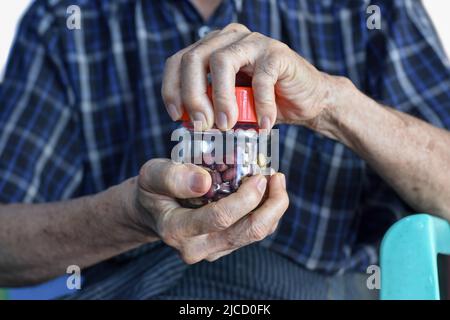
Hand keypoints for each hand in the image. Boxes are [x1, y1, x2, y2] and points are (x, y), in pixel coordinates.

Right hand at [123, 159, 288, 263]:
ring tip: (276, 180)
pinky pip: (254, 232)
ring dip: (273, 207)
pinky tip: (267, 191)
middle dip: (272, 204)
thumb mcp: (152, 174)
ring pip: (256, 234)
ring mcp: (213, 250)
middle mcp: (197, 247)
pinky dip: (267, 212)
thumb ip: (173, 177)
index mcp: (177, 230)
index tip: (259, 176)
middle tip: (276, 177)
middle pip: (248, 231)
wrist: (152, 212)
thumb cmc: (153, 190)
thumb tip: (205, 181)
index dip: (246, 197)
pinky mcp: (225, 246)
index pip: (220, 218)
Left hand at [162, 23, 342, 130]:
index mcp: (212, 48)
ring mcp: (253, 42)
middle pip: (194, 59)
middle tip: (201, 126)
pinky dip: (260, 105)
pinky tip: (262, 125)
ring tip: (227, 125)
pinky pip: (261, 77)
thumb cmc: (264, 104)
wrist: (306, 100)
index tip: (177, 116)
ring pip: (222, 62)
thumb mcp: (230, 107)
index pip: (179, 61)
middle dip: (192, 96)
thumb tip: (188, 125)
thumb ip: (210, 108)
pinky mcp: (277, 53)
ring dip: (221, 99)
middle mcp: (228, 39)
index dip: (172, 88)